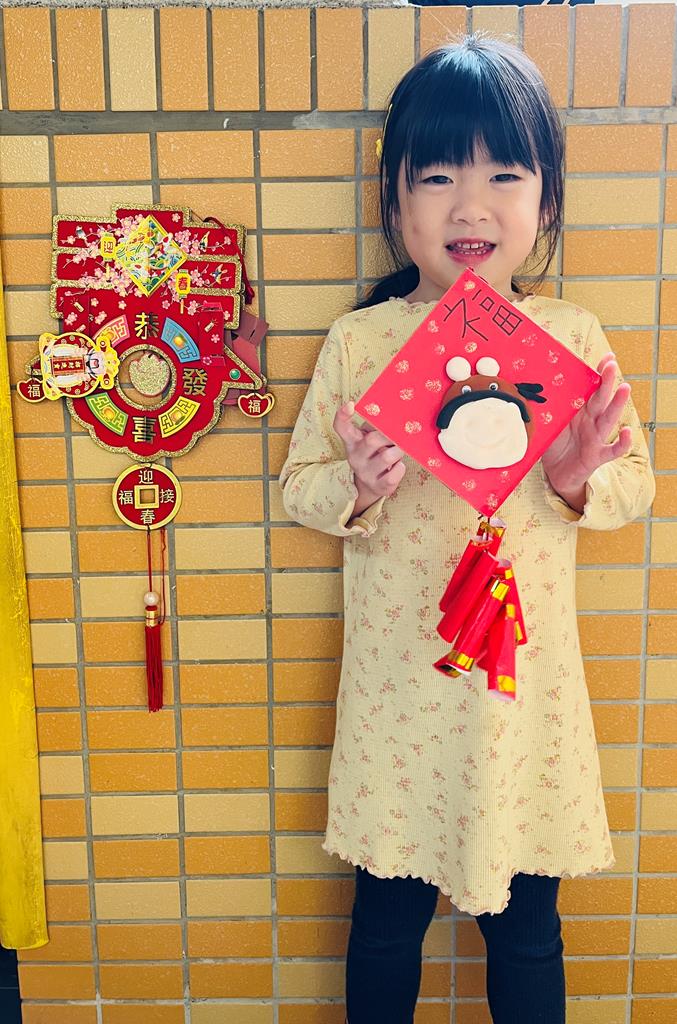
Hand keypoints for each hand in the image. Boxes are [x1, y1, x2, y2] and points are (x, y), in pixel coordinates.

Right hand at [333, 401, 405, 514]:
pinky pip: (396, 473)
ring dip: (398, 451)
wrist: (371, 486)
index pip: (341, 427)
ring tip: (398, 452)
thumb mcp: (369, 440)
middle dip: (390, 436)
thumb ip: (376, 428)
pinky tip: (397, 467)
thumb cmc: (374, 455)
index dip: (343, 415)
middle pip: (372, 440)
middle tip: (398, 436)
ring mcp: (366, 474)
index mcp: (352, 442)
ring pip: (388, 456)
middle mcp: (355, 458)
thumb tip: (398, 418)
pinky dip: (401, 468)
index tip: (350, 404)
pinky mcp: (379, 487)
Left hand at [541, 353, 632, 508]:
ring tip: (624, 388)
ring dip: (617, 404)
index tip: (607, 357)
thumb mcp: (547, 425)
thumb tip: (523, 390)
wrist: (556, 473)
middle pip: (601, 399)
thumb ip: (543, 410)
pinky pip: (613, 450)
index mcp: (580, 411)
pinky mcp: (598, 456)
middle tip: (612, 364)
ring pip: (609, 419)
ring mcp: (597, 438)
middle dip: (607, 381)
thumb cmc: (554, 445)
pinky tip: (626, 432)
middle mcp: (591, 421)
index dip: (599, 374)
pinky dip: (622, 442)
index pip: (591, 389)